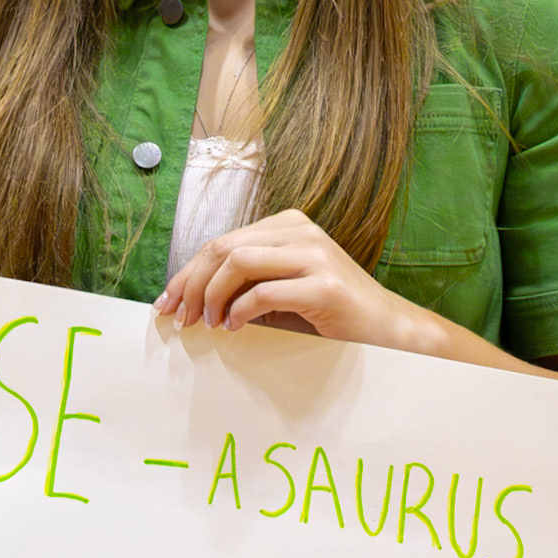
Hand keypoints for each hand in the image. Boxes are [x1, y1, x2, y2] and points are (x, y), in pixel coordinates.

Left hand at [154, 209, 425, 348]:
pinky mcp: (325, 286)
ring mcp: (315, 255)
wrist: (389, 332)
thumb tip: (190, 297)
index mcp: (288, 225)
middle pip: (224, 247)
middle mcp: (301, 231)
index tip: (168, 301)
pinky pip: (264, 292)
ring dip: (212, 296)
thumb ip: (246, 282)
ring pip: (238, 262)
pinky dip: (240, 312)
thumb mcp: (283, 289)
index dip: (188, 272)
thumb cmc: (331, 314)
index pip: (222, 241)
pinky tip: (234, 328)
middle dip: (191, 283)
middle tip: (178, 316)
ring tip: (207, 323)